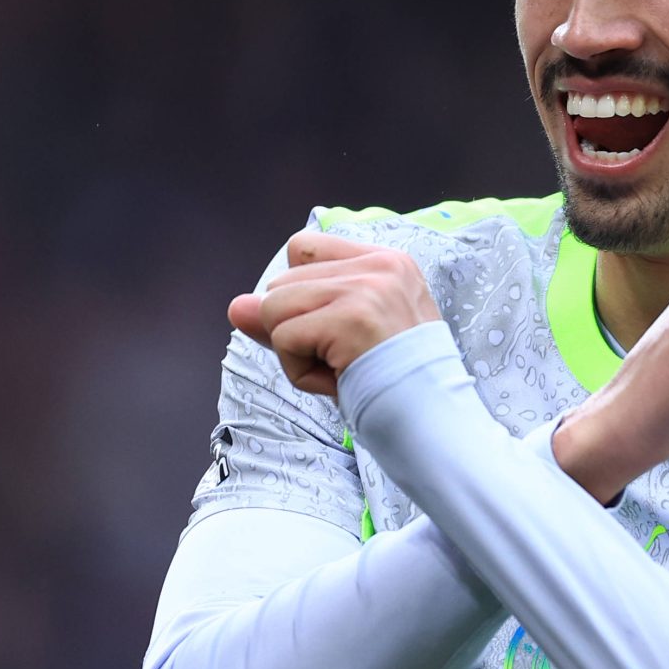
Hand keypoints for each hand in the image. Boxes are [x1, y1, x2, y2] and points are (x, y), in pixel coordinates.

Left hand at [227, 230, 439, 396]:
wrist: (432, 421)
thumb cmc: (390, 384)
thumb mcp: (339, 340)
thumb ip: (290, 315)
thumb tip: (236, 306)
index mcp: (387, 261)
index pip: (303, 247)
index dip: (299, 294)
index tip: (334, 330)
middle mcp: (379, 265)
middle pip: (281, 282)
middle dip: (295, 330)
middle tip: (344, 359)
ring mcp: (367, 288)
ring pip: (274, 307)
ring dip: (295, 352)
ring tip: (340, 368)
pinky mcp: (353, 317)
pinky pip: (285, 338)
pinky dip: (300, 372)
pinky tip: (338, 380)